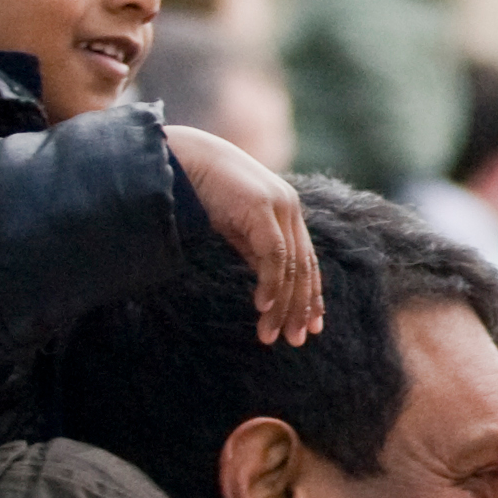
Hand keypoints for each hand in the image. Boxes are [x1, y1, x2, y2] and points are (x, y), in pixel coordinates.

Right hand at [172, 126, 319, 344]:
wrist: (186, 158)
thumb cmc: (207, 192)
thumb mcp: (237, 230)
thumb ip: (255, 252)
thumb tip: (269, 289)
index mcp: (288, 213)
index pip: (307, 262)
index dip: (311, 295)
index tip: (311, 326)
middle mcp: (291, 209)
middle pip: (304, 268)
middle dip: (302, 307)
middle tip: (296, 340)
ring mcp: (280, 206)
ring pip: (291, 266)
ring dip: (282, 305)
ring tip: (273, 335)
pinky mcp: (262, 207)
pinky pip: (273, 254)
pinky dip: (271, 284)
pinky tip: (262, 307)